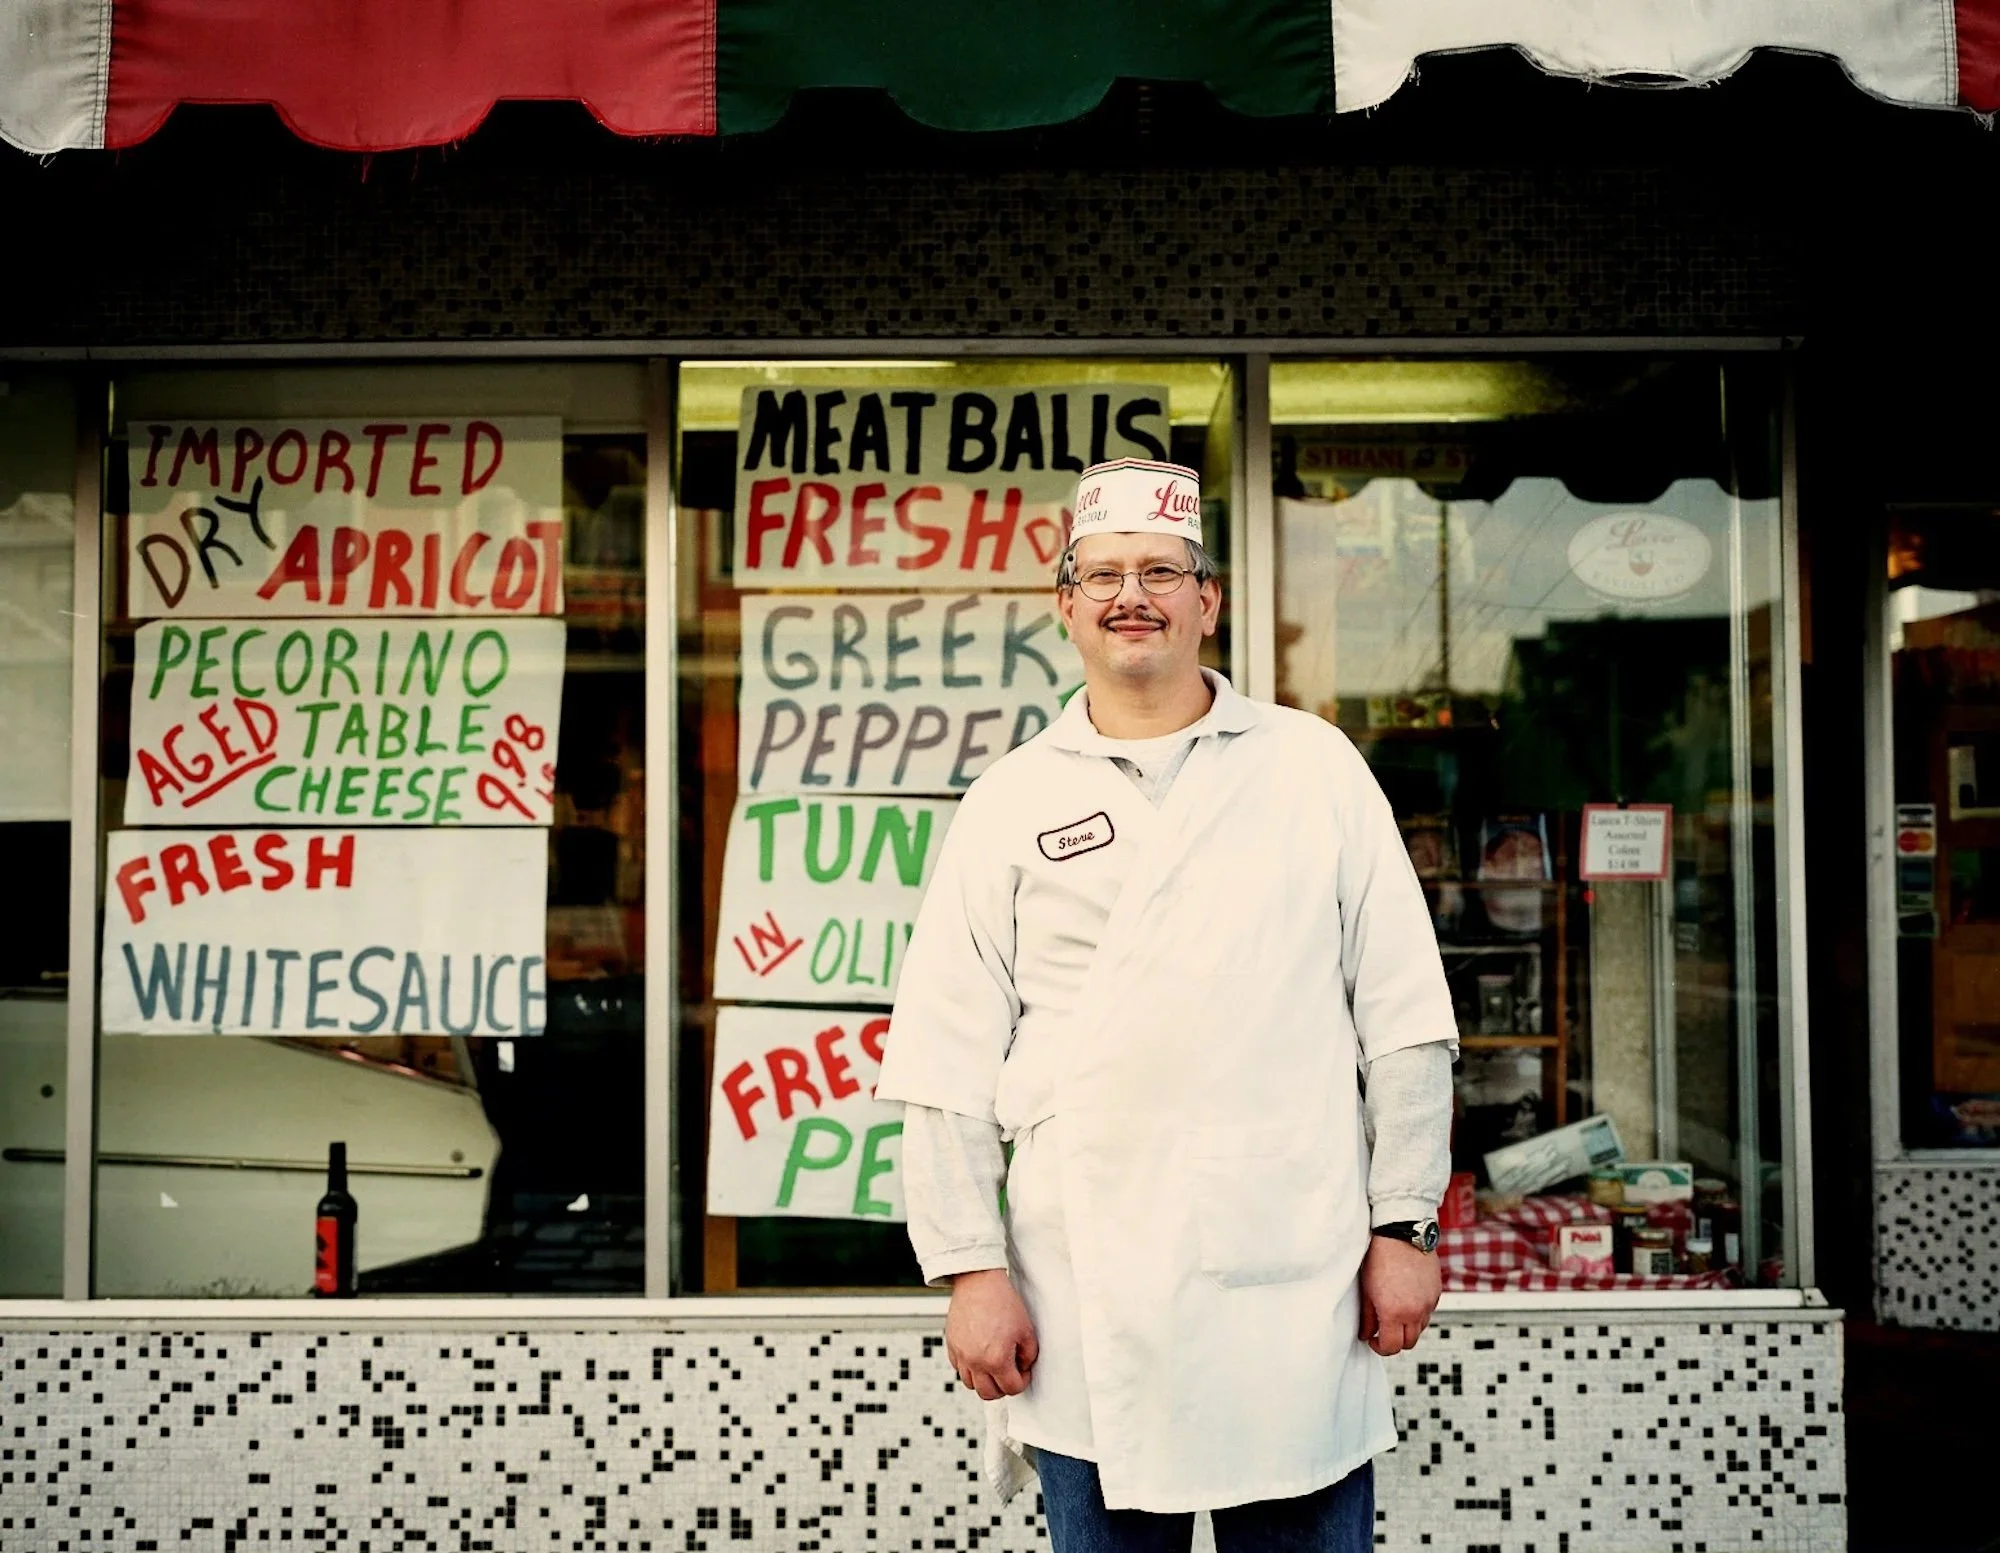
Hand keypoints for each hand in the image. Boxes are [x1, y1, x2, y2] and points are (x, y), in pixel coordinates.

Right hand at [945, 1268, 1038, 1400]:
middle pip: (988, 1394)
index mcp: (996, 1359)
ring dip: (984, 1380)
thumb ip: (1028, 1355)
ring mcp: (961, 1355)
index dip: (1023, 1381)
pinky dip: (970, 1368)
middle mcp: (975, 1361)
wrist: (978, 1282)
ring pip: (971, 1384)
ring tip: (993, 1366)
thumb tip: (1022, 1367)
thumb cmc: (1002, 1302)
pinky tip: (980, 1355)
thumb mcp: (1026, 1330)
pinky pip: (959, 1368)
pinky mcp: (951, 1346)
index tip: (1024, 1371)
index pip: (1012, 1388)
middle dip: (1002, 1388)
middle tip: (1009, 1374)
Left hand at [1358, 1235, 1439, 1356]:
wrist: (1401, 1232)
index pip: (1391, 1347)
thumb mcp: (1367, 1289)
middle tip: (1383, 1331)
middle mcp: (1415, 1311)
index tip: (1373, 1340)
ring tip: (1395, 1312)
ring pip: (1420, 1328)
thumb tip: (1366, 1334)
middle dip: (1395, 1341)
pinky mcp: (1436, 1292)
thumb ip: (1368, 1317)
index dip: (1380, 1348)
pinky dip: (1418, 1313)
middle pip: (1409, 1342)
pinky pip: (1428, 1312)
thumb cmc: (1380, 1257)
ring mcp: (1429, 1302)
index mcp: (1395, 1313)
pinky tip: (1406, 1299)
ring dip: (1408, 1327)